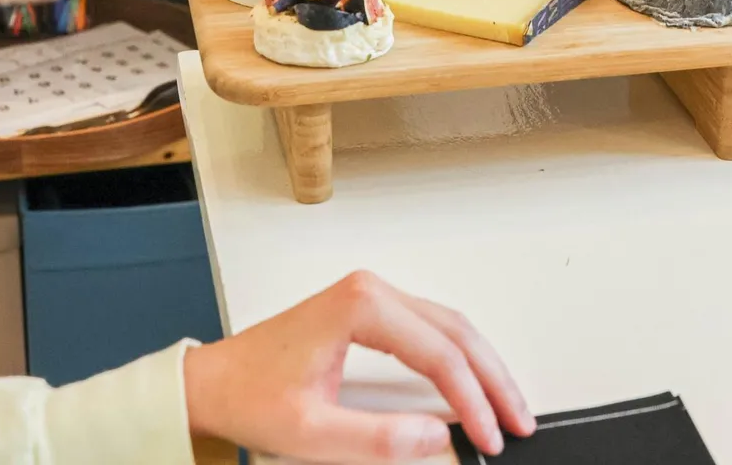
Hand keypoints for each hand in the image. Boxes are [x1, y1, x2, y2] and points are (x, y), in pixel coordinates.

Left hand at [182, 271, 534, 461]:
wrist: (212, 382)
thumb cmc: (249, 395)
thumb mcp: (311, 432)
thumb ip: (377, 440)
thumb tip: (436, 437)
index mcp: (360, 306)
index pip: (438, 354)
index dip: (472, 400)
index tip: (490, 437)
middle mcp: (372, 291)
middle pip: (457, 332)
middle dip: (494, 380)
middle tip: (518, 421)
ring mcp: (373, 297)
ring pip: (451, 327)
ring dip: (484, 367)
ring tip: (508, 407)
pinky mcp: (372, 311)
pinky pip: (433, 329)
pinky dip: (461, 359)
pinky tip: (476, 384)